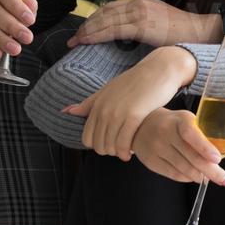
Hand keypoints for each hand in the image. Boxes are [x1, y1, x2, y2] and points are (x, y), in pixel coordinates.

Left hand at [60, 48, 194, 159]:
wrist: (158, 70)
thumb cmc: (135, 81)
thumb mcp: (108, 90)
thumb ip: (88, 104)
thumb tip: (65, 111)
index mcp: (96, 104)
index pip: (87, 138)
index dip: (97, 146)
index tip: (110, 145)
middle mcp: (104, 109)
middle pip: (98, 145)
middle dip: (109, 152)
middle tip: (120, 150)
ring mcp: (118, 112)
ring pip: (111, 146)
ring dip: (118, 153)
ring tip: (127, 152)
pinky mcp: (135, 115)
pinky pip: (125, 142)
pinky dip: (127, 151)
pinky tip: (133, 152)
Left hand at [68, 0, 221, 48]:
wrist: (201, 32)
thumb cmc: (185, 34)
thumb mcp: (161, 24)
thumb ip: (144, 26)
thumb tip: (131, 37)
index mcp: (143, 2)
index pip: (111, 8)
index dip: (95, 18)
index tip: (85, 30)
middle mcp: (139, 3)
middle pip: (104, 12)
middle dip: (87, 25)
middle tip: (75, 37)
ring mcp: (140, 13)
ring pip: (105, 20)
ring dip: (88, 31)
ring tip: (76, 41)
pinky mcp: (142, 25)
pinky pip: (113, 29)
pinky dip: (97, 35)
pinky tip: (87, 41)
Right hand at [129, 109, 224, 183]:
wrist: (141, 125)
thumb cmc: (175, 123)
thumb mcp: (191, 120)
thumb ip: (215, 131)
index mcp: (179, 120)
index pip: (191, 134)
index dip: (205, 148)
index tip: (218, 159)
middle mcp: (166, 134)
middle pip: (191, 157)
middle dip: (211, 171)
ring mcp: (157, 148)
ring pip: (183, 169)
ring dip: (201, 176)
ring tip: (213, 178)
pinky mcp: (151, 161)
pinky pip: (174, 174)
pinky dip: (188, 178)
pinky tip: (196, 177)